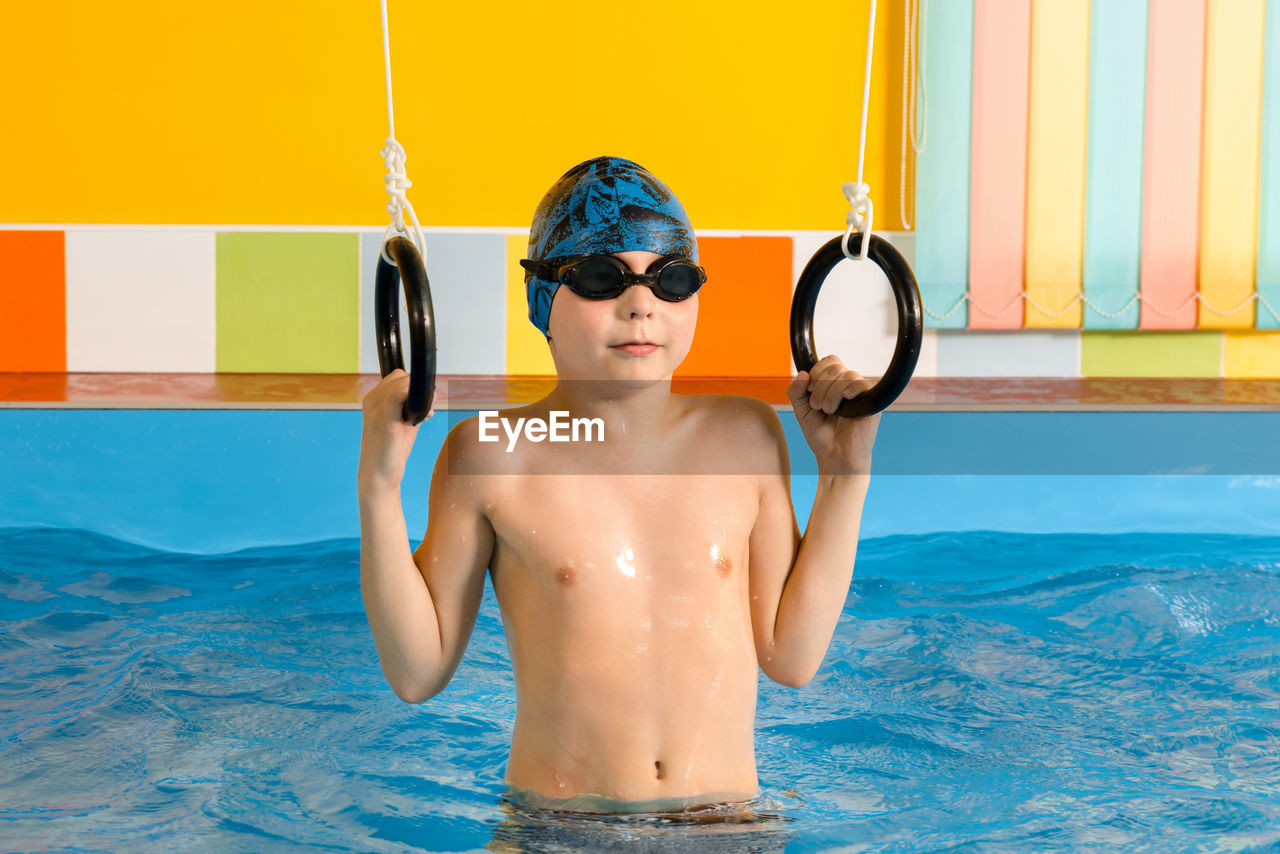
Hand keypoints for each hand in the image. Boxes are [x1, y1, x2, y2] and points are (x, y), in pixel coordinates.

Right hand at [358, 369, 433, 490]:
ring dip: (421, 398)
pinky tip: (421, 419)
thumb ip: (412, 406)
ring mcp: (375, 409)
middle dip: (418, 391)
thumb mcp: (402, 422)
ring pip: (404, 383)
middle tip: (425, 413)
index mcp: (373, 399)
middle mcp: (371, 400)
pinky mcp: (384, 420)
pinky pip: (400, 394)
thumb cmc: (391, 450)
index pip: (397, 377)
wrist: (378, 475)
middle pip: (402, 377)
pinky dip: (416, 401)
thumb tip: (430, 392)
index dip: (413, 386)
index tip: (423, 405)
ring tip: (424, 418)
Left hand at [786, 355, 879, 474]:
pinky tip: (844, 403)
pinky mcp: (872, 402)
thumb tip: (801, 373)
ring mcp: (861, 392)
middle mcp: (849, 385)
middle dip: (820, 385)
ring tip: (828, 411)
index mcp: (834, 383)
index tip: (809, 391)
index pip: (829, 361)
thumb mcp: (801, 411)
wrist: (835, 456)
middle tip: (817, 406)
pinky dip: (849, 391)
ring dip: (831, 393)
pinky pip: (862, 384)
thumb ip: (796, 392)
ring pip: (846, 375)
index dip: (816, 372)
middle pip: (835, 367)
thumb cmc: (821, 434)